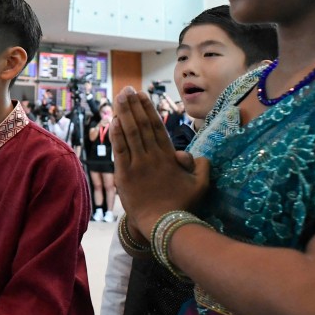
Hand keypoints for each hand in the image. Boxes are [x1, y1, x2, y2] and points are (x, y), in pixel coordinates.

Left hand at [109, 87, 209, 236]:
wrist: (165, 225)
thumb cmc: (183, 206)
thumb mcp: (200, 185)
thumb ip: (201, 166)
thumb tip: (194, 155)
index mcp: (168, 157)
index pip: (156, 127)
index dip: (148, 110)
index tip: (142, 96)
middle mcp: (152, 156)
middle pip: (141, 125)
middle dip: (134, 106)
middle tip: (127, 90)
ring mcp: (138, 164)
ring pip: (130, 133)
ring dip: (124, 114)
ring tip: (119, 98)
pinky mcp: (125, 175)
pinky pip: (119, 150)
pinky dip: (116, 135)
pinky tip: (113, 121)